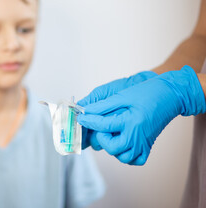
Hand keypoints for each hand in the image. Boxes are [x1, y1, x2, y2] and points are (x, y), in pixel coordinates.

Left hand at [78, 66, 205, 164]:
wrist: (170, 95)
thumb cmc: (147, 92)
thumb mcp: (123, 96)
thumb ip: (103, 105)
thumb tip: (86, 110)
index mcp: (131, 122)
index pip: (103, 125)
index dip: (88, 120)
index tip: (81, 117)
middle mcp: (137, 136)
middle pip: (112, 147)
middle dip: (101, 138)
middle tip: (101, 127)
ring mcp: (144, 143)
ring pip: (122, 156)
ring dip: (112, 147)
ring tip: (112, 134)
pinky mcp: (148, 146)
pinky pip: (135, 159)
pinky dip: (126, 155)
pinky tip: (122, 143)